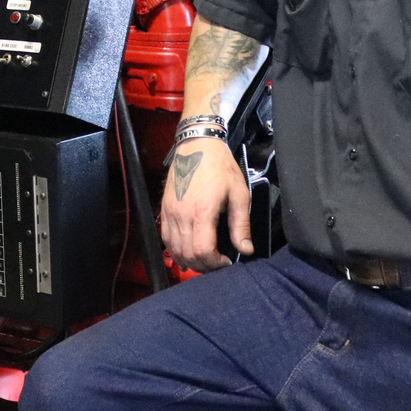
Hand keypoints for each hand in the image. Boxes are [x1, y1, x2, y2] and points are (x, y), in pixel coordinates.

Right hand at [159, 137, 250, 270]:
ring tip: (204, 260)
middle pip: (187, 254)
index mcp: (202, 211)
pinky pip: (165, 237)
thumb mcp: (239, 193)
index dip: (215, 263)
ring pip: (174, 249)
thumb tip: (246, 249)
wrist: (197, 145)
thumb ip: (241, 225)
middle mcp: (182, 214)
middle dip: (204, 265)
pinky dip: (174, 250)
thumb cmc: (220, 166)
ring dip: (188, 260)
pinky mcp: (164, 209)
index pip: (202, 251)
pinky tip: (185, 253)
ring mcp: (170, 212)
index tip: (226, 261)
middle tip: (217, 264)